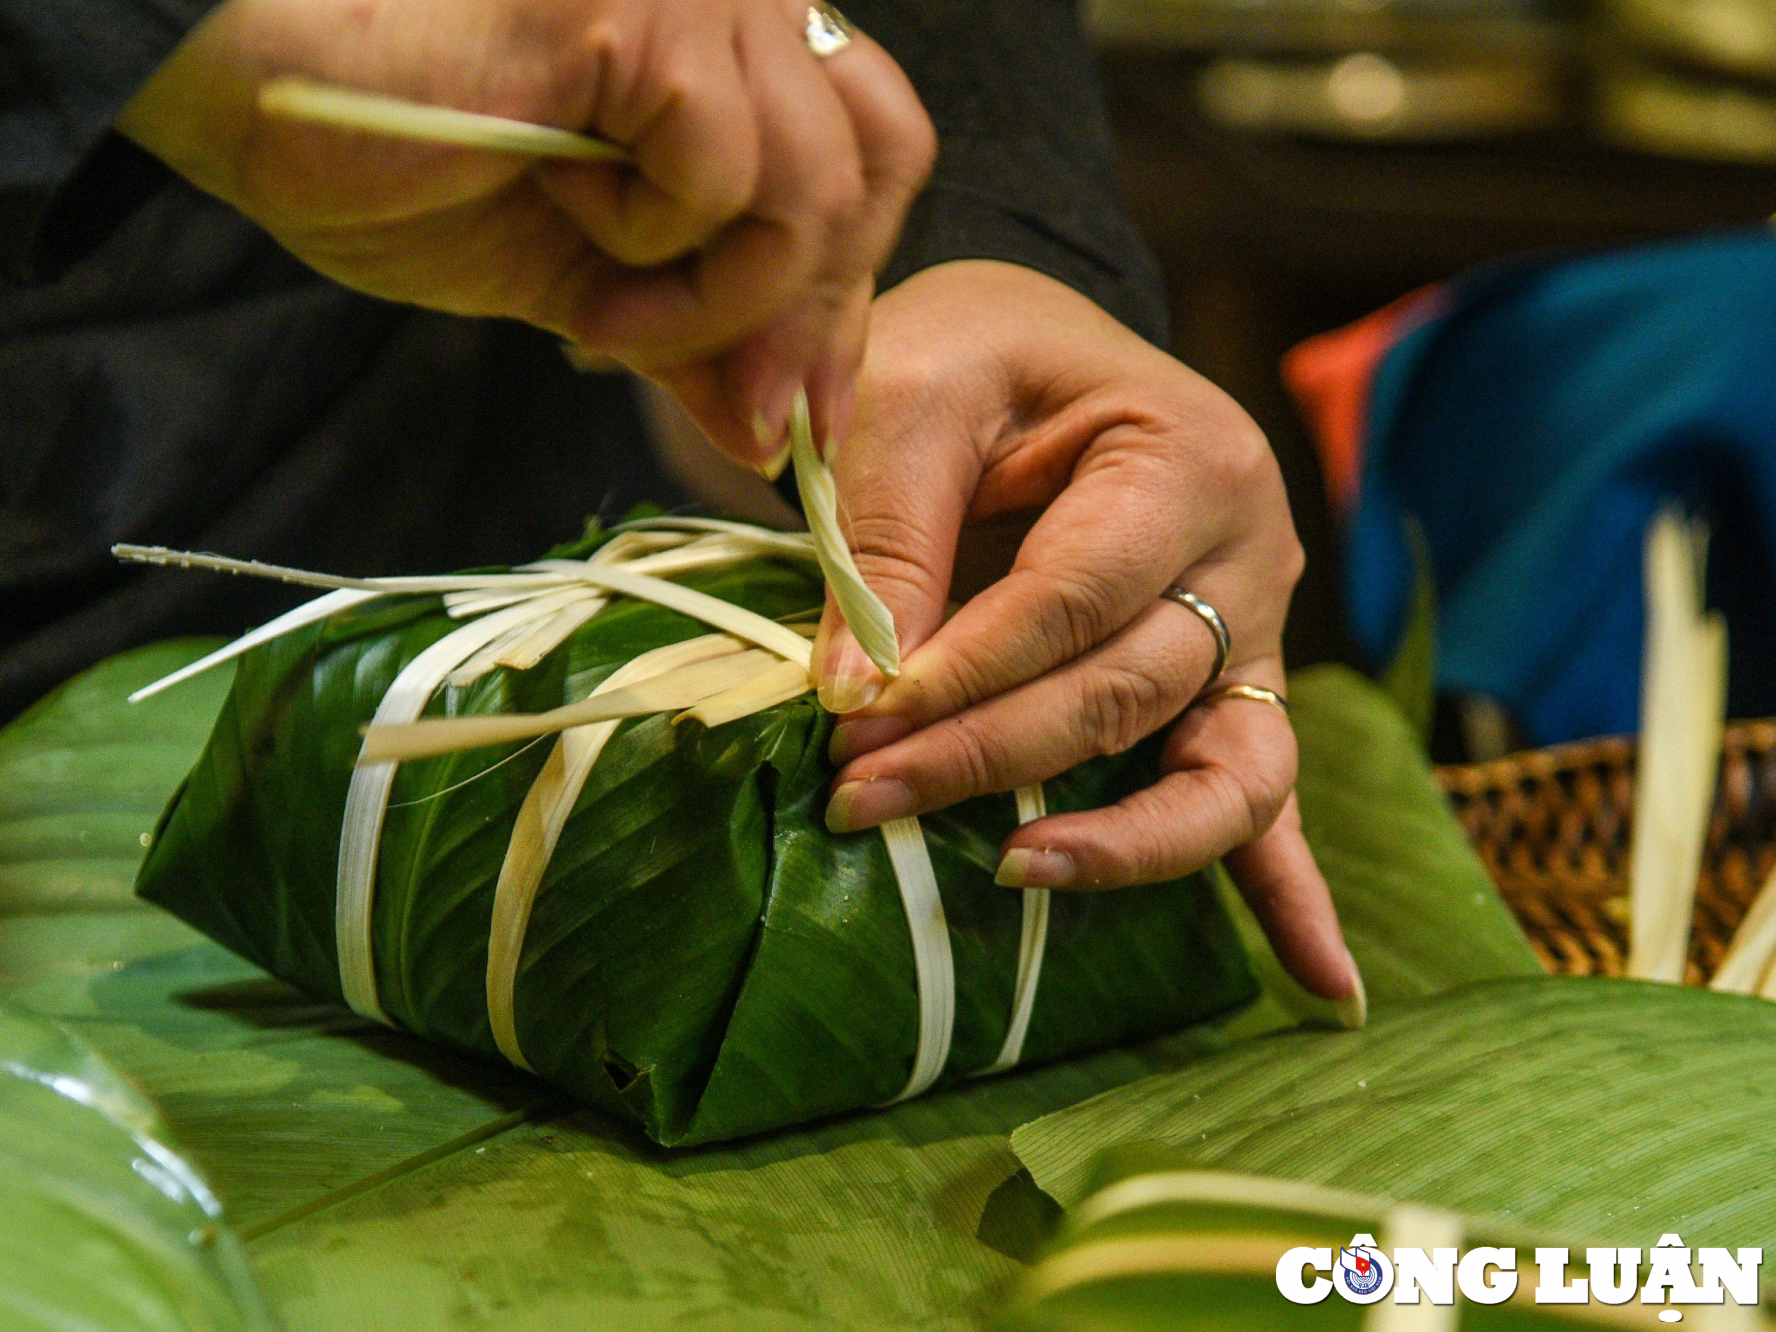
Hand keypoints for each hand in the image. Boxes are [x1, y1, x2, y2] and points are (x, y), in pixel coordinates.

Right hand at [116, 0, 933, 464]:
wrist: (246, 86)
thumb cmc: (387, 154)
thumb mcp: (573, 276)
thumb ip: (689, 335)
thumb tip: (776, 433)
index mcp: (727, 41)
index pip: (870, 152)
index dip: (846, 287)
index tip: (798, 412)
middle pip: (876, 164)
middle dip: (809, 311)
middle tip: (739, 406)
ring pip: (809, 186)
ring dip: (712, 293)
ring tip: (601, 295)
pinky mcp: (645, 12)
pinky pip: (723, 173)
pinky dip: (651, 240)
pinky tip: (560, 206)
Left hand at [812, 260, 1357, 1005]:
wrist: (1026, 348)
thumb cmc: (970, 356)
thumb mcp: (913, 392)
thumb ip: (891, 534)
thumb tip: (859, 695)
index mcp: (1187, 456)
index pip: (1074, 597)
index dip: (965, 671)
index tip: (854, 719)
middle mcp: (1248, 556)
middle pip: (1129, 692)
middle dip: (987, 756)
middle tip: (858, 795)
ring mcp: (1252, 637)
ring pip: (1221, 772)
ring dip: (1119, 844)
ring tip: (1015, 870)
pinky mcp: (1230, 695)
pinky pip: (1264, 803)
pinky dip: (1291, 897)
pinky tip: (1326, 992)